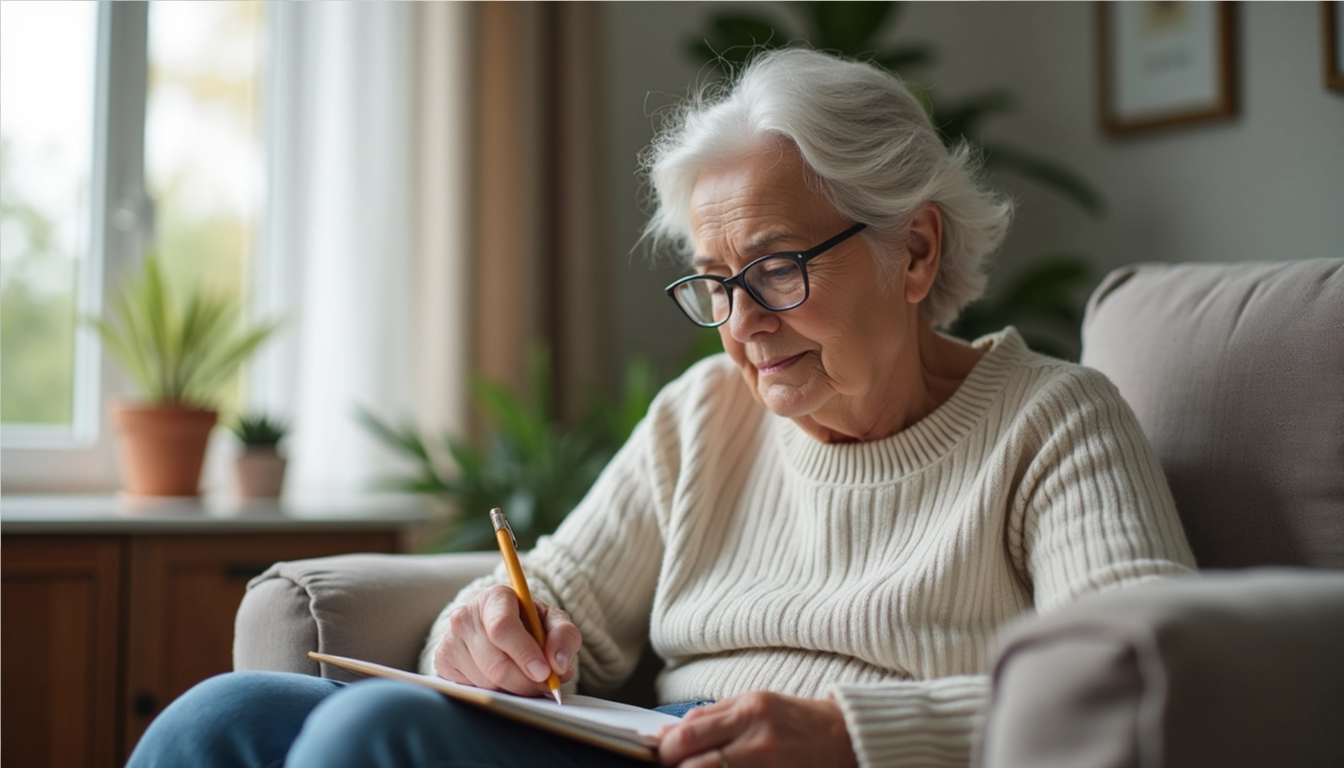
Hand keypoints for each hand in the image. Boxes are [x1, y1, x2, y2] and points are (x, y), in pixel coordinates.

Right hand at [432, 584, 580, 696]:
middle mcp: (465, 616)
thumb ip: (564, 636)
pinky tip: (504, 682)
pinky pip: (473, 691)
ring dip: (513, 690)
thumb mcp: (552, 622)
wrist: (500, 628)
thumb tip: (559, 665)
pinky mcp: (442, 664)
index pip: (503, 627)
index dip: (524, 653)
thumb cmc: (528, 623)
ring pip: (486, 682)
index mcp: (494, 598)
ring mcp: (449, 641)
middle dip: (525, 682)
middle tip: (545, 686)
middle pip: (496, 663)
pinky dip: (496, 693)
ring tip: (526, 680)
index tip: (545, 672)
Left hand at [656, 692, 857, 767]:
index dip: (666, 750)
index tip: (662, 754)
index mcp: (749, 711)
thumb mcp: (753, 703)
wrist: (843, 738)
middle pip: (695, 766)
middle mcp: (758, 740)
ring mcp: (768, 767)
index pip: (688, 735)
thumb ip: (712, 715)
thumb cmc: (794, 718)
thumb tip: (669, 732)